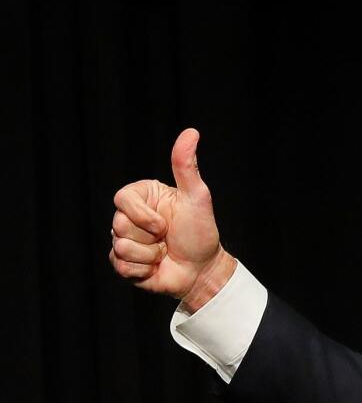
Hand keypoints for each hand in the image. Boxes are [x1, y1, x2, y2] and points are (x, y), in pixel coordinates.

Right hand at [110, 128, 234, 311]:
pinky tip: (156, 266)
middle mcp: (128, 217)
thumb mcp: (196, 196)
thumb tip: (191, 132)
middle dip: (150, 237)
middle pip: (119, 225)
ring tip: (163, 252)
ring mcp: (123, 240)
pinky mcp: (122, 264)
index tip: (164, 224)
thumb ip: (186, 166)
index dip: (142, 216)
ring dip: (149, 255)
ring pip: (121, 248)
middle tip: (167, 238)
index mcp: (142, 197)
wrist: (202, 269)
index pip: (121, 199)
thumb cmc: (200, 231)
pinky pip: (122, 267)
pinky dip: (144, 270)